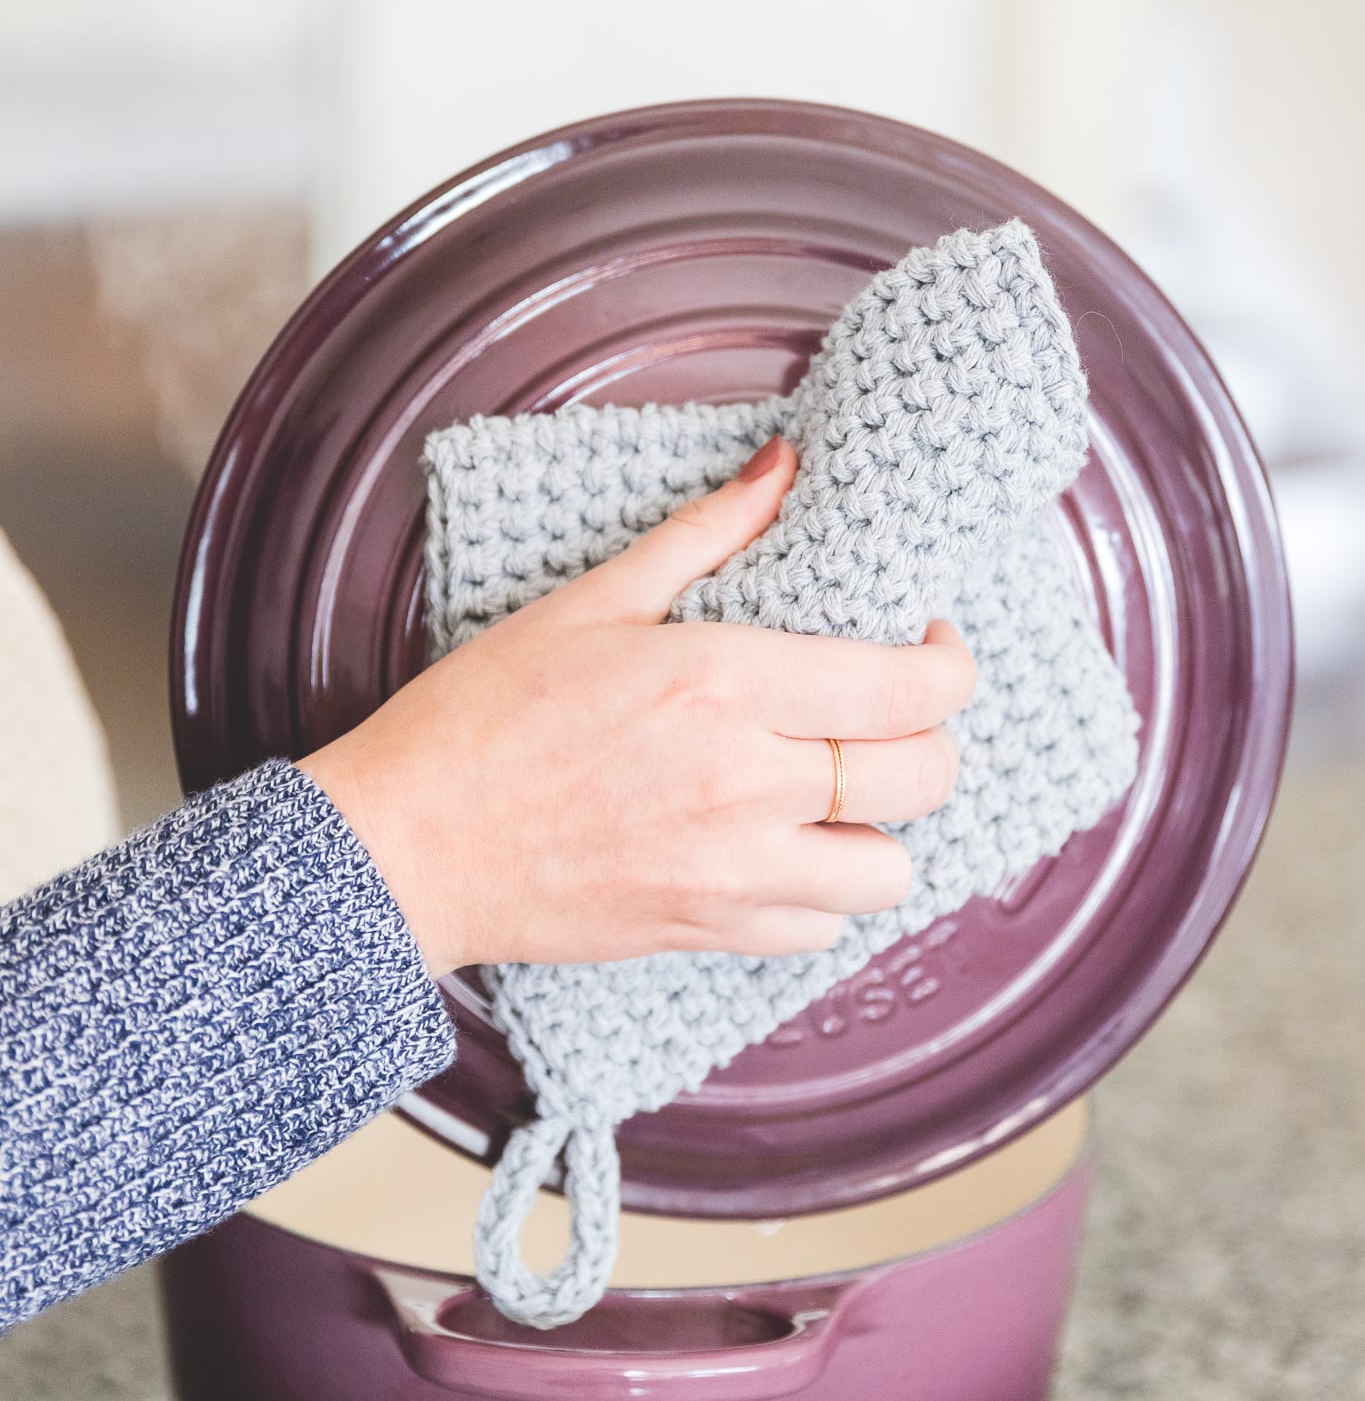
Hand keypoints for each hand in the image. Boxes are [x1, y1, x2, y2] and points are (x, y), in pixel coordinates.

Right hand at [302, 436, 975, 977]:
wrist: (406, 846)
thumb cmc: (483, 715)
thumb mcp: (592, 601)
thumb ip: (707, 532)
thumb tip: (785, 468)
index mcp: (727, 683)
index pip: (913, 689)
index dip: (949, 665)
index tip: (925, 645)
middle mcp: (750, 783)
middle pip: (926, 776)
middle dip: (933, 737)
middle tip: (889, 712)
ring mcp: (735, 872)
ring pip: (892, 871)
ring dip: (883, 827)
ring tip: (839, 792)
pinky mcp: (710, 932)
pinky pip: (825, 928)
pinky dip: (824, 891)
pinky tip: (785, 848)